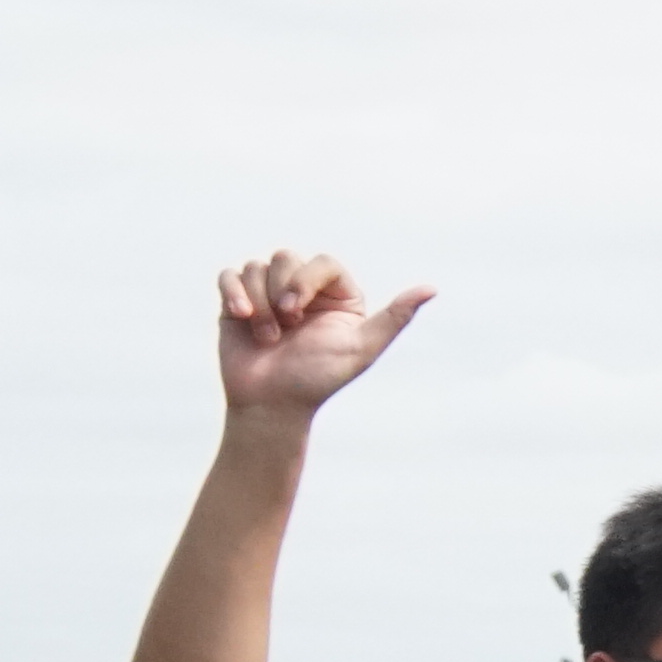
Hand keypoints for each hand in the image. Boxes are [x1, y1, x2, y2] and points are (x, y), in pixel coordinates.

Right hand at [213, 250, 433, 419]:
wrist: (272, 404)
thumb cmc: (318, 379)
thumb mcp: (362, 348)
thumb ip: (396, 318)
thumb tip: (432, 289)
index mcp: (338, 297)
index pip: (323, 262)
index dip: (306, 280)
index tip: (297, 312)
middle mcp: (304, 291)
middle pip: (287, 257)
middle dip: (281, 292)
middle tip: (286, 327)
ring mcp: (269, 294)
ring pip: (257, 266)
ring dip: (258, 303)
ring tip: (268, 338)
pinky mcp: (237, 300)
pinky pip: (229, 274)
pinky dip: (232, 292)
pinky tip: (240, 317)